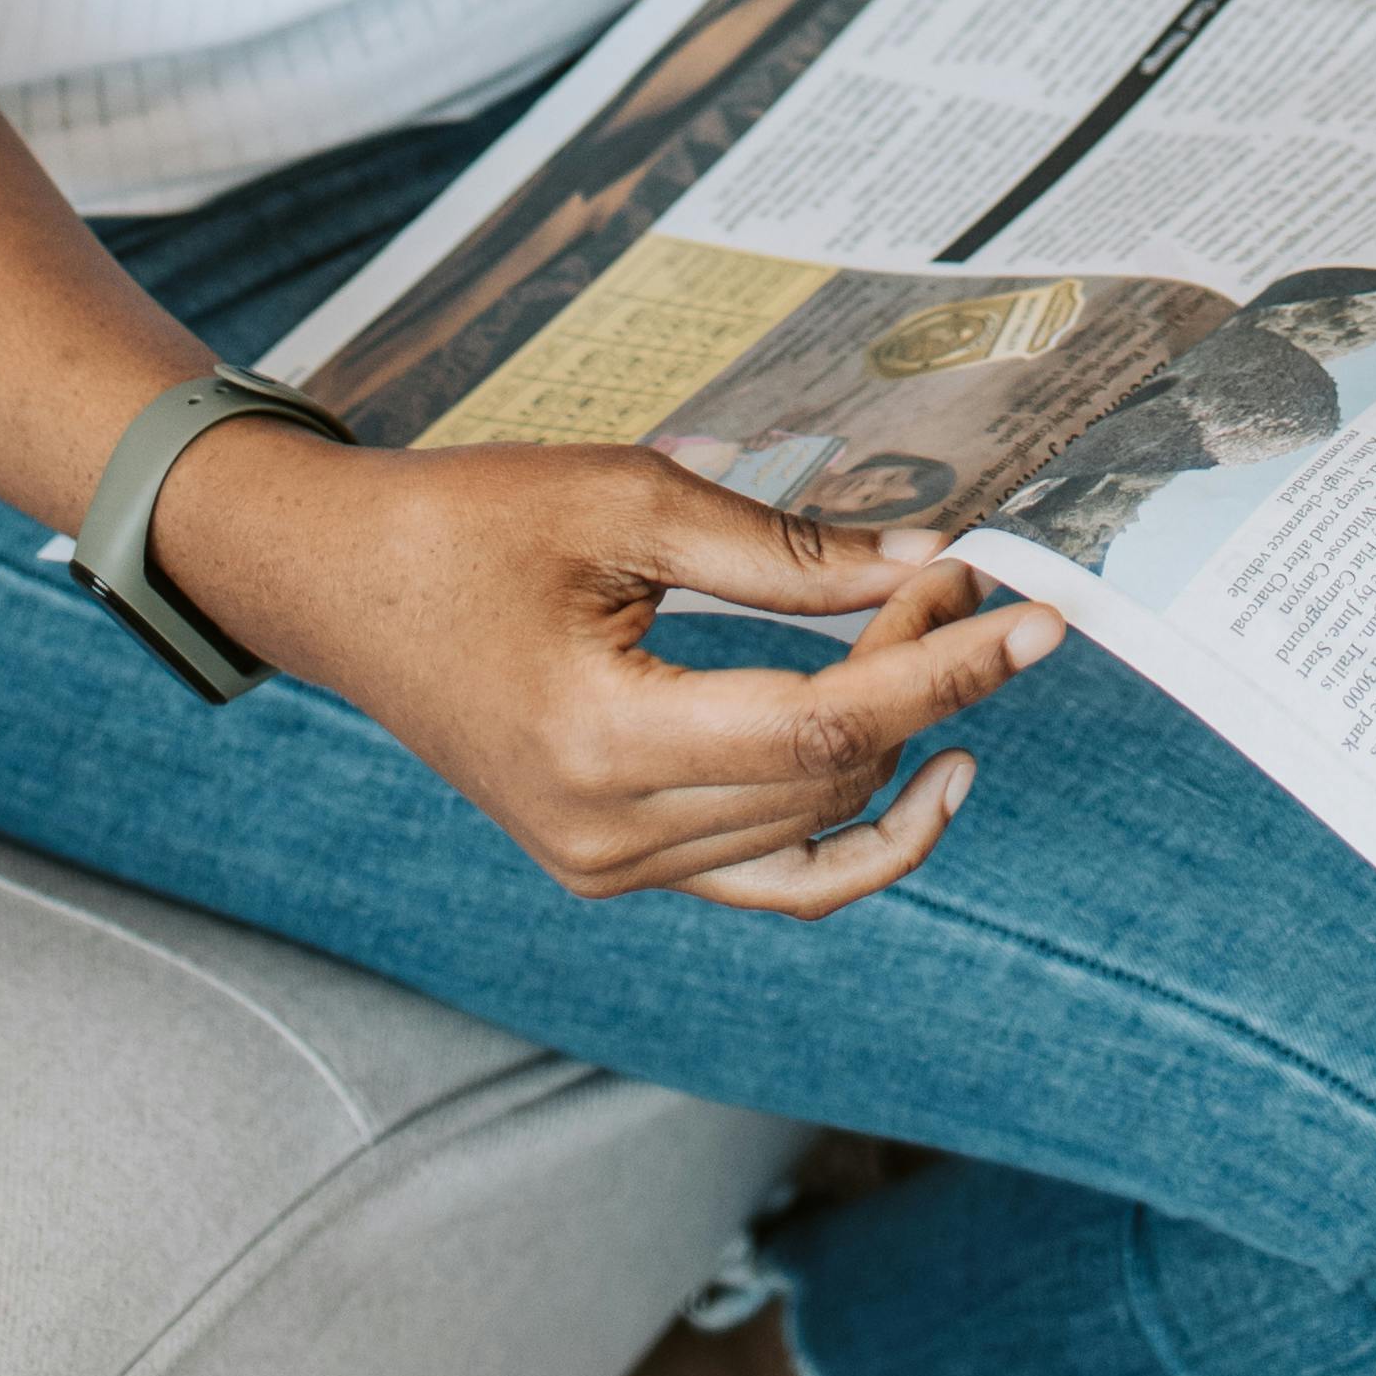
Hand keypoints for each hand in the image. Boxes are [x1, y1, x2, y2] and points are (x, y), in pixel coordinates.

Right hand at [154, 419, 1055, 917]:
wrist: (339, 585)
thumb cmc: (467, 522)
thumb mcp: (628, 503)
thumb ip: (785, 548)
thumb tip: (926, 559)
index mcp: (602, 742)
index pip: (825, 725)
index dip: (945, 669)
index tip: (1036, 614)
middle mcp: (608, 836)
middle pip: (827, 775)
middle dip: (921, 676)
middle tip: (957, 572)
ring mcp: (607, 866)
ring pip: (808, 831)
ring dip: (892, 741)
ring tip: (946, 646)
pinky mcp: (611, 863)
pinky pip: (764, 873)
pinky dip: (849, 835)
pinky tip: (924, 774)